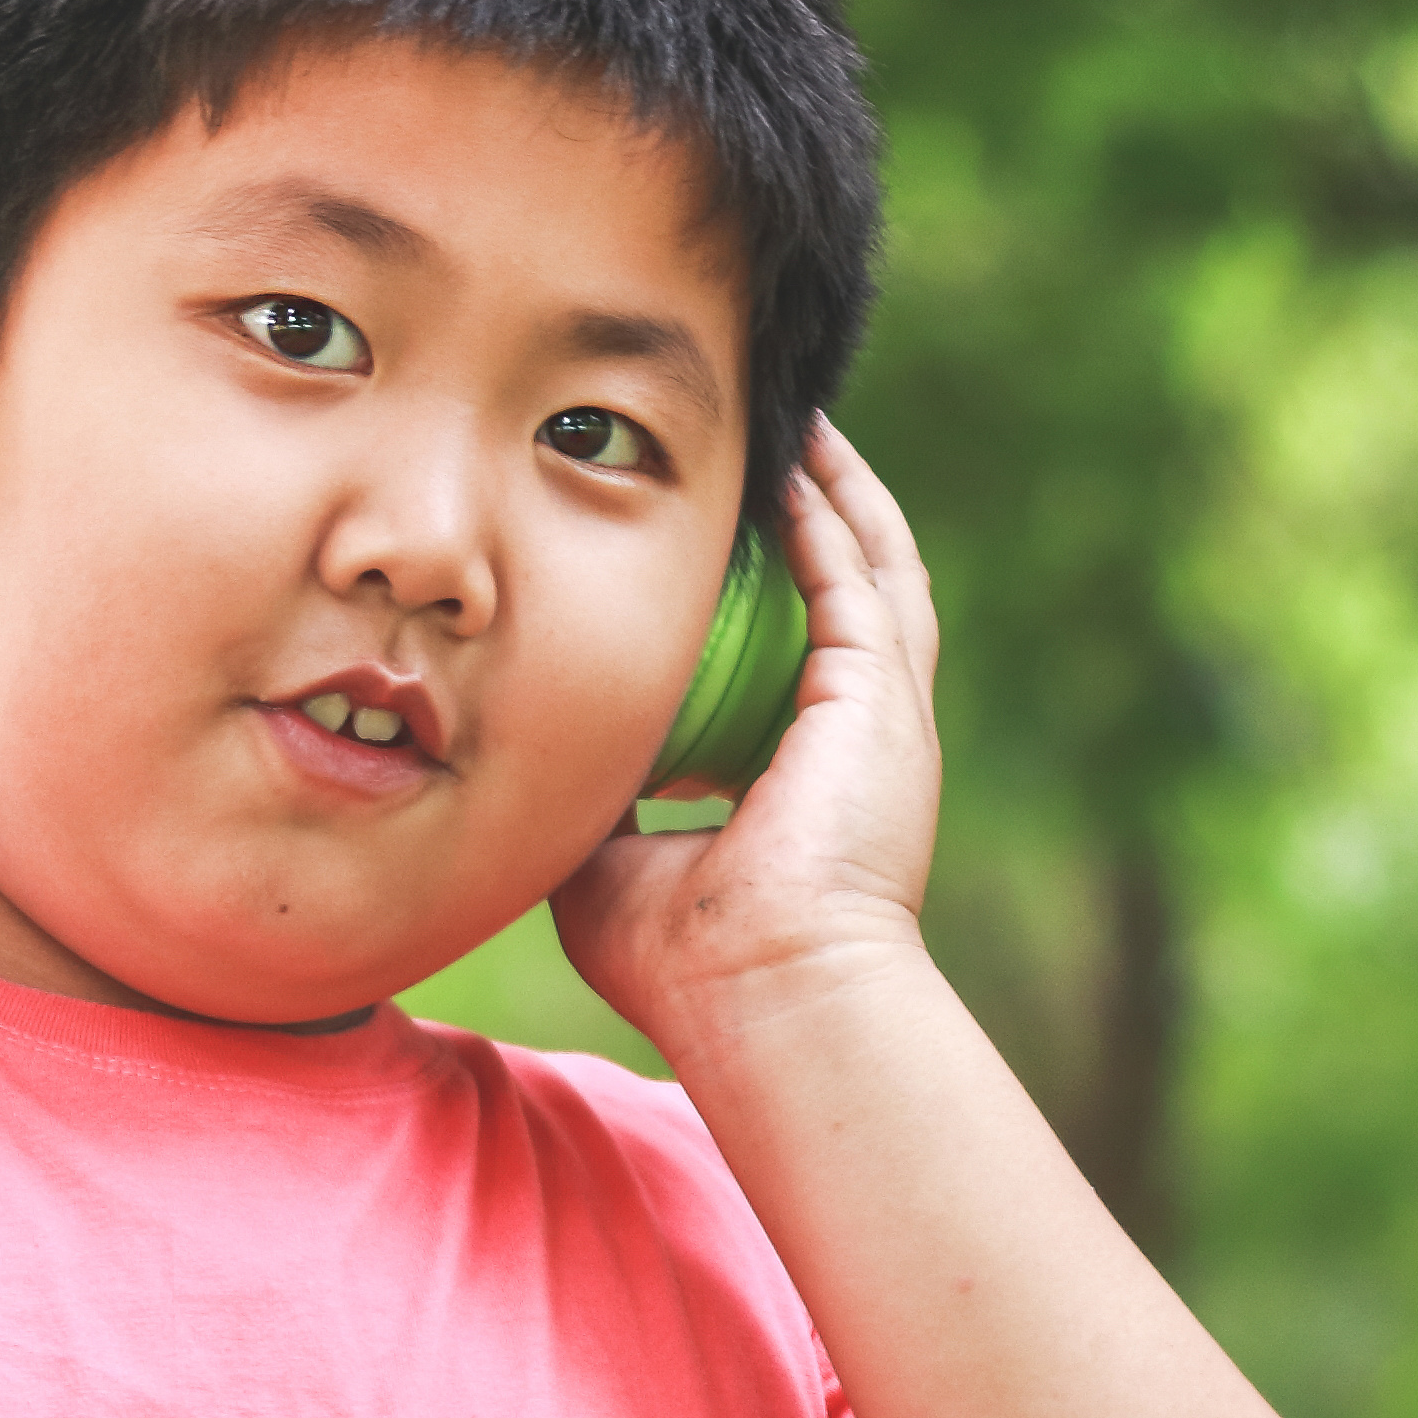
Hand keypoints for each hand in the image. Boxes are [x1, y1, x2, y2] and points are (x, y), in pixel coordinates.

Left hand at [554, 415, 942, 1064]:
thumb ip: (591, 789)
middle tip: (770, 436)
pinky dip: (830, 513)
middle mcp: (859, 734)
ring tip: (798, 421)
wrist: (763, 996)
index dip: (768, 582)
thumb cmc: (685, 962)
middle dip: (816, 507)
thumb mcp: (611, 858)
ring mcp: (883, 713)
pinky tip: (797, 460)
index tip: (717, 530)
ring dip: (839, 489)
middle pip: (849, 585)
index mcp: (805, 772)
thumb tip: (534, 741)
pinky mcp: (883, 697)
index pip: (795, 649)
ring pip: (874, 562)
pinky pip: (858, 575)